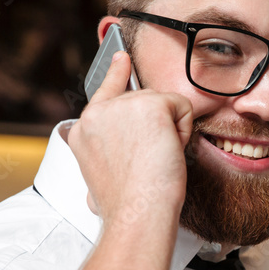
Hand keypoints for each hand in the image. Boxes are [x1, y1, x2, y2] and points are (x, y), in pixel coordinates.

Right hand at [68, 51, 194, 225]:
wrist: (137, 212)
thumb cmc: (127, 205)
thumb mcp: (105, 176)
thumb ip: (110, 151)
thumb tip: (113, 168)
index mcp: (84, 131)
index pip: (104, 91)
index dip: (116, 73)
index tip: (121, 56)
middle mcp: (97, 114)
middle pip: (145, 102)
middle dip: (157, 129)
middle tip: (148, 163)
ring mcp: (121, 106)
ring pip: (165, 105)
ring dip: (170, 133)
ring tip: (155, 160)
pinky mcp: (149, 104)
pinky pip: (183, 106)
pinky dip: (184, 130)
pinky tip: (167, 151)